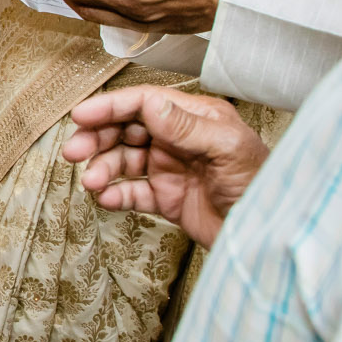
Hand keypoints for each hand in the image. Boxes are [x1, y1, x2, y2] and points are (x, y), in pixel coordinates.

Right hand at [64, 86, 266, 247]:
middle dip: (97, 139)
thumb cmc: (261, 187)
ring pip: (124, 160)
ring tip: (91, 183)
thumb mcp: (229, 148)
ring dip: (103, 169)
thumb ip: (188, 126)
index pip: (145, 103)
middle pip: (127, 130)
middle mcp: (179, 140)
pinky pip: (133, 192)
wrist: (267, 238)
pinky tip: (106, 199)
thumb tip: (153, 103)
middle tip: (74, 152)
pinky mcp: (167, 198)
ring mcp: (171, 168)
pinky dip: (115, 194)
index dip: (110, 108)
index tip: (82, 116)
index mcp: (196, 118)